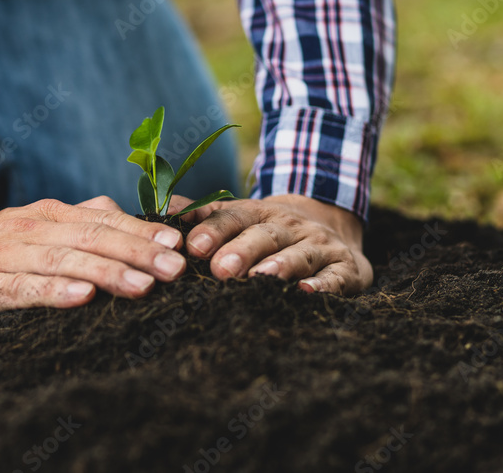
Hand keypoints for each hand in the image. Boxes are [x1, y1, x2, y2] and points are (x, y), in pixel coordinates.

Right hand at [0, 197, 186, 329]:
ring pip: (61, 260)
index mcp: (47, 215)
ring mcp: (2, 256)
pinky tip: (81, 300)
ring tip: (144, 287)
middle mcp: (28, 229)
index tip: (180, 245)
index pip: (102, 220)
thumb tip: (124, 215)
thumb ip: (76, 222)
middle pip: (90, 238)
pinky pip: (20, 289)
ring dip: (106, 272)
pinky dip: (52, 292)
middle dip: (137, 252)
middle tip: (176, 270)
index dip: (142, 232)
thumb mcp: (32, 228)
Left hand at [169, 194, 371, 294]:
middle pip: (264, 235)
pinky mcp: (346, 269)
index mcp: (256, 214)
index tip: (193, 247)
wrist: (330, 225)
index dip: (212, 231)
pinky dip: (322, 285)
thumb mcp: (236, 217)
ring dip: (279, 266)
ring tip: (260, 279)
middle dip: (242, 250)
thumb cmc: (266, 231)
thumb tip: (157, 208)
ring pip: (299, 254)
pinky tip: (307, 293)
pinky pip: (335, 277)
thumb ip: (199, 215)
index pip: (232, 218)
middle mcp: (288, 226)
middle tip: (221, 269)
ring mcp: (318, 246)